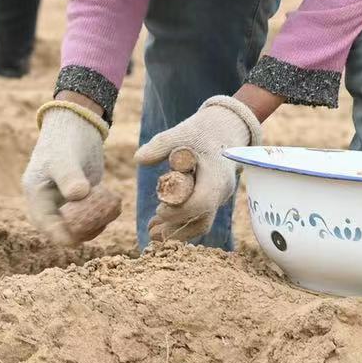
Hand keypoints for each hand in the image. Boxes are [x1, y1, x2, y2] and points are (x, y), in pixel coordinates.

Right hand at [22, 100, 110, 243]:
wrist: (76, 125)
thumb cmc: (64, 139)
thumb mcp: (64, 156)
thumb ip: (69, 175)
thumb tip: (77, 195)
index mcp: (36, 195)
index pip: (45, 225)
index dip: (61, 235)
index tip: (78, 239)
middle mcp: (48, 204)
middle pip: (63, 231)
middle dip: (84, 230)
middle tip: (102, 218)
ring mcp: (65, 204)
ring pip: (80, 227)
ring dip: (97, 223)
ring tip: (112, 205)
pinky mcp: (81, 202)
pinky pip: (91, 218)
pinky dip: (103, 215)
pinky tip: (113, 203)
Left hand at [134, 95, 262, 242]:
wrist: (223, 130)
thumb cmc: (201, 132)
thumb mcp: (180, 133)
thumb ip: (160, 145)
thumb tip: (138, 159)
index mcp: (217, 176)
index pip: (202, 202)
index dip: (181, 210)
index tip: (159, 210)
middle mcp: (221, 192)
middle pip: (202, 220)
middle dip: (176, 228)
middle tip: (151, 231)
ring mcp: (218, 198)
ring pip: (200, 222)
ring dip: (176, 230)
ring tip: (151, 231)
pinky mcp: (211, 199)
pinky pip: (198, 217)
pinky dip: (180, 223)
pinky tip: (158, 224)